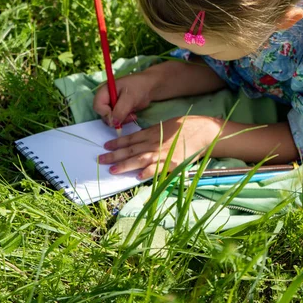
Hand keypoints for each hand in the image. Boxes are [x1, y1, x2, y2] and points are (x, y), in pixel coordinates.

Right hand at [93, 72, 156, 127]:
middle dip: (115, 118)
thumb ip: (120, 110)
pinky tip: (133, 115)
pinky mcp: (117, 111)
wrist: (149, 87)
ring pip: (110, 119)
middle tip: (128, 116)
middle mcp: (105, 99)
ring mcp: (111, 105)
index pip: (97, 106)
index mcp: (104, 91)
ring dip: (121, 120)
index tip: (117, 116)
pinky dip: (124, 120)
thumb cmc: (138, 87)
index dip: (106, 113)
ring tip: (132, 115)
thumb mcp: (129, 97)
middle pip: (103, 115)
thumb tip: (113, 123)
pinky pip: (116, 120)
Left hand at [98, 116, 219, 178]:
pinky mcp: (171, 162)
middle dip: (114, 155)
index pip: (129, 139)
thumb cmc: (183, 127)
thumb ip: (150, 133)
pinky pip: (157, 169)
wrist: (201, 131)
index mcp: (151, 133)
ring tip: (112, 170)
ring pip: (139, 159)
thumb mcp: (163, 126)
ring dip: (125, 165)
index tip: (105, 146)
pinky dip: (147, 173)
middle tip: (100, 159)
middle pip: (130, 150)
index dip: (116, 143)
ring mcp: (162, 153)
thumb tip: (136, 139)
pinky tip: (137, 177)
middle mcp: (153, 143)